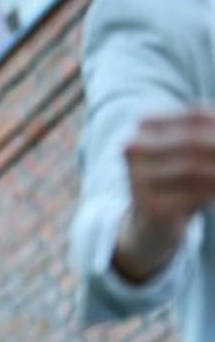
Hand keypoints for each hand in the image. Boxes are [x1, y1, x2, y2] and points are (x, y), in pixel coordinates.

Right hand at [114, 110, 214, 279]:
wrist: (150, 226)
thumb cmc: (181, 183)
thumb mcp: (195, 153)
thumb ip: (212, 137)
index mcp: (145, 127)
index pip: (195, 116)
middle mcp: (134, 148)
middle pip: (194, 141)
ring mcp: (137, 177)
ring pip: (195, 169)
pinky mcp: (148, 205)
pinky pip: (193, 196)